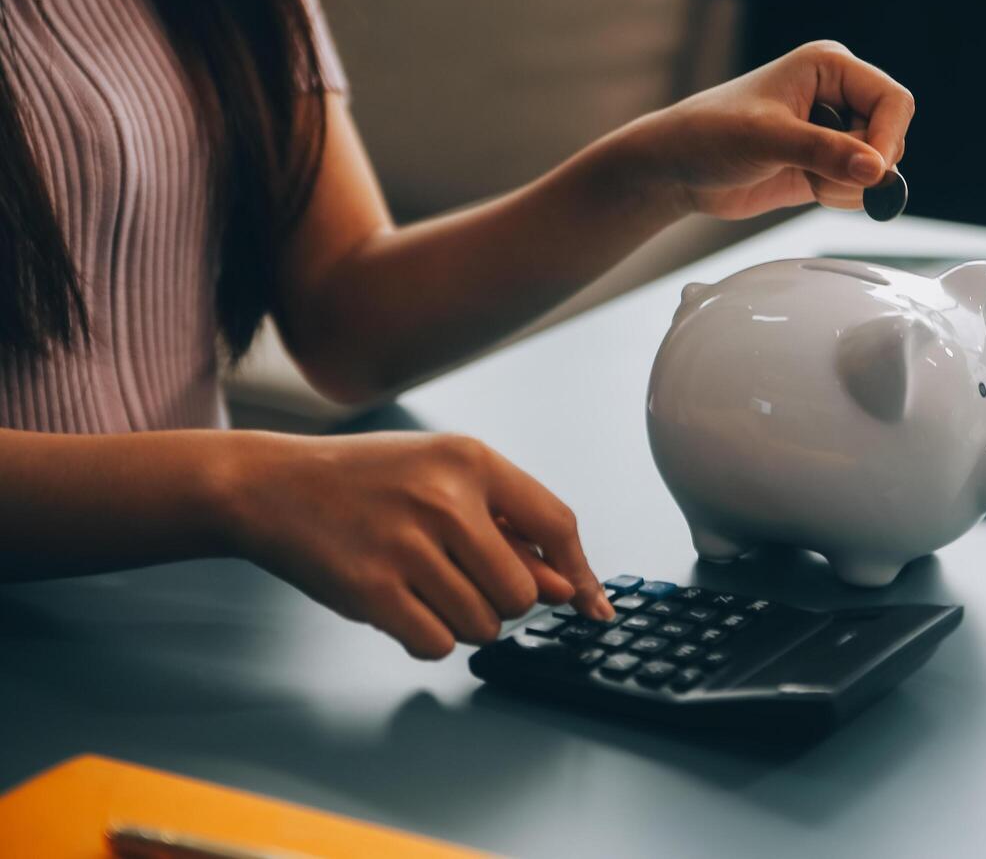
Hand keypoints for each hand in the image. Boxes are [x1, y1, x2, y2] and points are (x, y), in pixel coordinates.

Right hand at [216, 431, 614, 658]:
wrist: (272, 485)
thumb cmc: (368, 482)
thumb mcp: (443, 480)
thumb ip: (507, 529)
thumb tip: (566, 588)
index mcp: (471, 460)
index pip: (557, 523)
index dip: (582, 573)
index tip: (595, 608)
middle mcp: (446, 499)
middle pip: (523, 594)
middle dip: (503, 603)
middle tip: (464, 582)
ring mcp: (407, 545)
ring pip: (482, 625)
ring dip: (463, 622)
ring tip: (425, 587)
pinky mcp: (372, 589)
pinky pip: (437, 644)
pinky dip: (428, 639)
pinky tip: (403, 607)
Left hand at [631, 39, 914, 219]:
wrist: (679, 168)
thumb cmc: (709, 133)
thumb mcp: (767, 139)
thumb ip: (823, 151)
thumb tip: (875, 170)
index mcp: (830, 66)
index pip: (892, 100)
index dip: (887, 139)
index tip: (870, 172)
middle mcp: (838, 95)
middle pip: (891, 136)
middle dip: (862, 166)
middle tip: (822, 174)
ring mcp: (834, 131)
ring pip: (879, 167)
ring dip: (849, 185)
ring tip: (806, 177)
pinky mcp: (827, 164)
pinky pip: (860, 186)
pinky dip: (843, 196)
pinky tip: (808, 187)